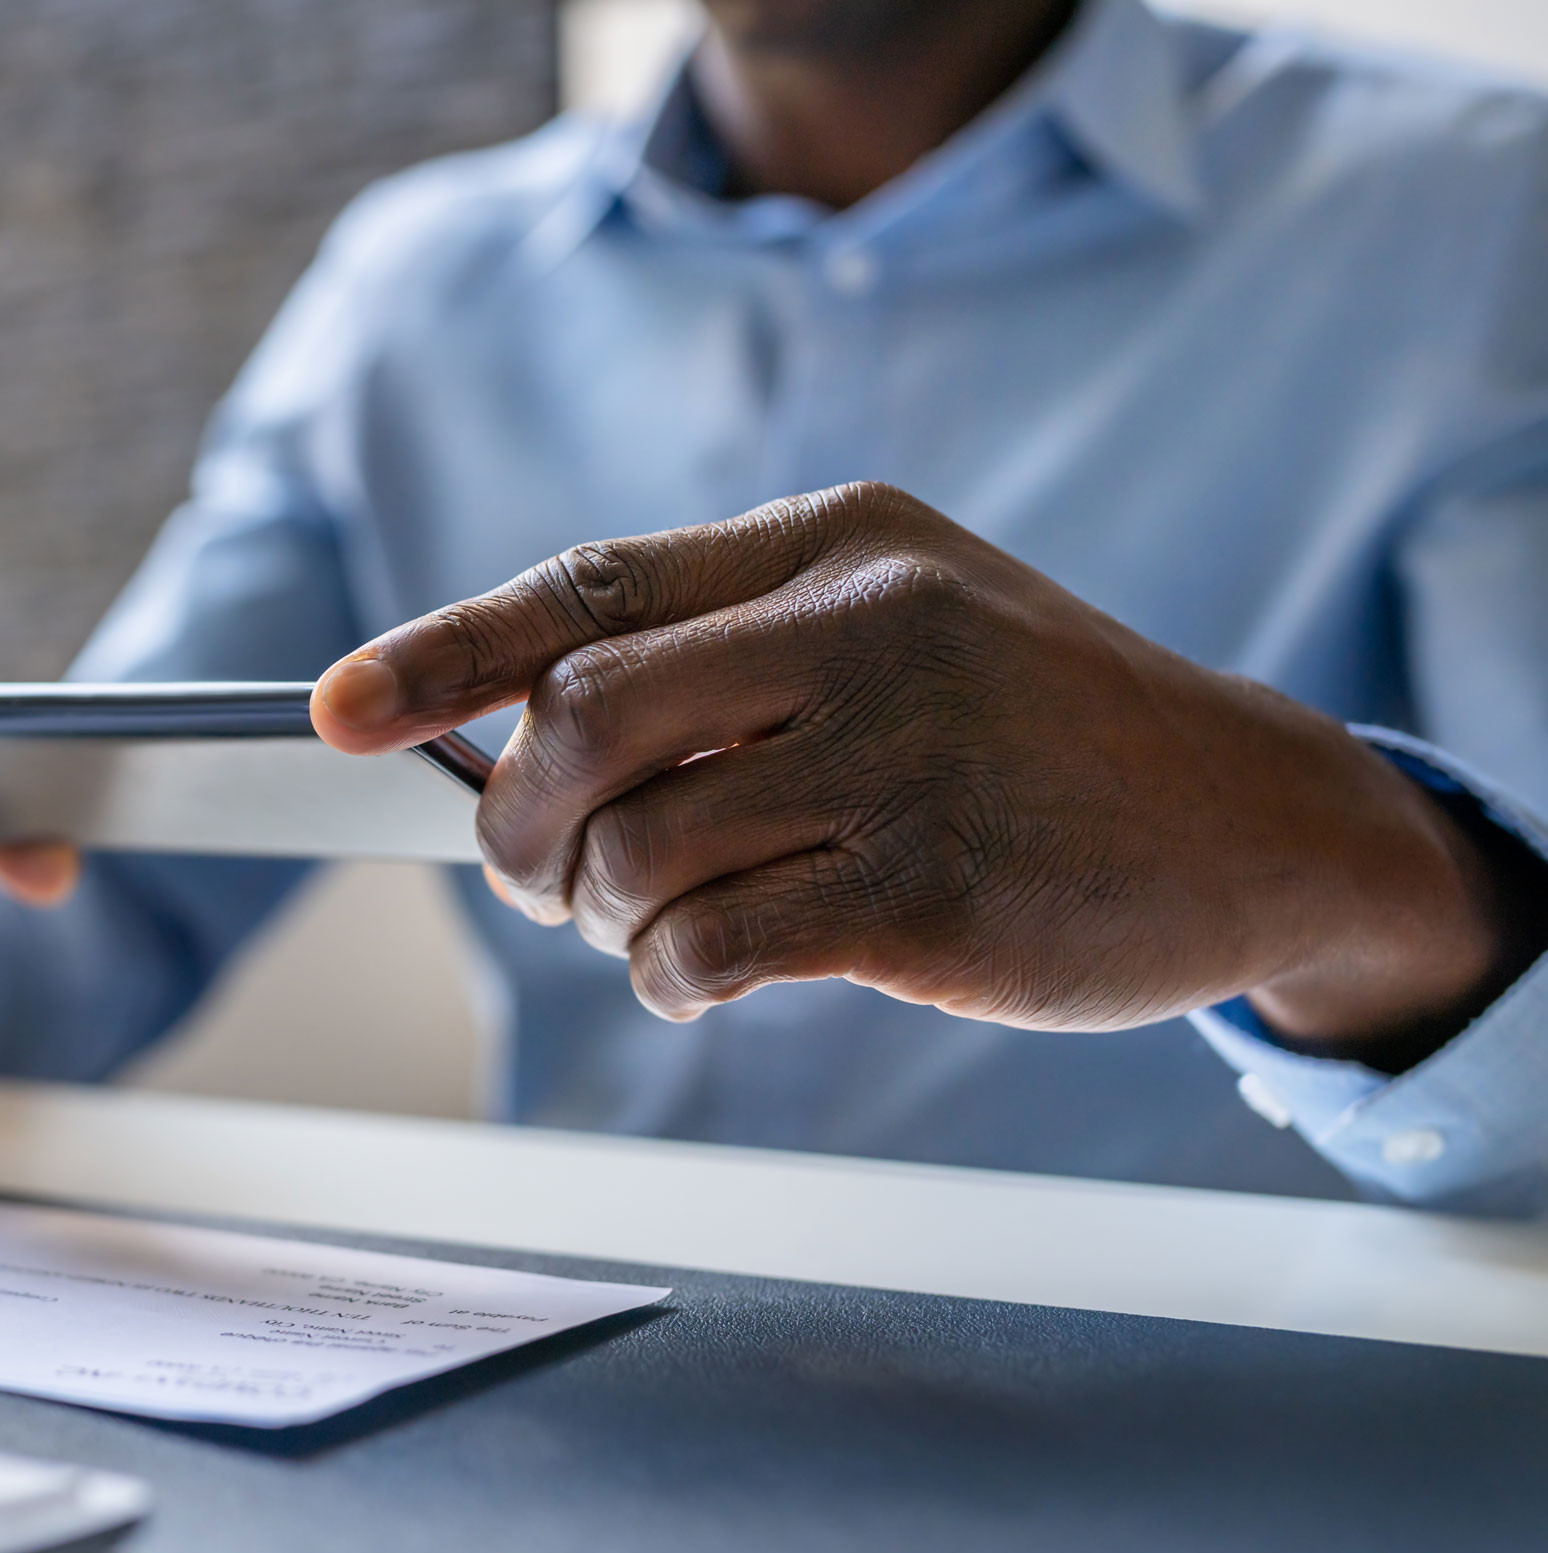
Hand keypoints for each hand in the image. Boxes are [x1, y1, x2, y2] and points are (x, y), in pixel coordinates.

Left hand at [314, 484, 1533, 1065]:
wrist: (1248, 816)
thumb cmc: (1029, 730)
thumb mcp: (897, 625)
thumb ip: (726, 658)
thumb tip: (517, 739)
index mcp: (831, 542)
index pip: (587, 585)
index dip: (440, 651)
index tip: (335, 710)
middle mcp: (861, 626)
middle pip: (579, 719)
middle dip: (516, 820)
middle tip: (534, 873)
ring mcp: (902, 755)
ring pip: (634, 848)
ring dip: (601, 916)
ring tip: (649, 928)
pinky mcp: (930, 890)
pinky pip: (710, 947)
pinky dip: (668, 981)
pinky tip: (703, 978)